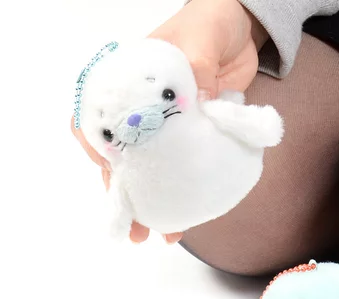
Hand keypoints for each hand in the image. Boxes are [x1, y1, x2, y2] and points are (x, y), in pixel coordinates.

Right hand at [72, 0, 267, 243]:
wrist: (245, 28)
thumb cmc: (210, 22)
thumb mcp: (201, 36)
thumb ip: (196, 65)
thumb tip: (194, 100)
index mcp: (126, 85)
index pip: (93, 120)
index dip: (95, 148)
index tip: (109, 169)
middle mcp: (138, 113)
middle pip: (118, 159)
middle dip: (122, 195)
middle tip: (132, 226)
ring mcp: (162, 131)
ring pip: (147, 174)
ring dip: (149, 207)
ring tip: (153, 235)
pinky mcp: (188, 143)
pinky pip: (179, 174)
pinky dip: (180, 198)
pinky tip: (182, 222)